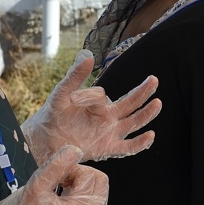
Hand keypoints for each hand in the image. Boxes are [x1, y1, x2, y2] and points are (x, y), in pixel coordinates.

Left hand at [22, 51, 160, 164]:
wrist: (45, 139)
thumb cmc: (54, 114)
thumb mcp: (62, 93)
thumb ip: (75, 76)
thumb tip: (87, 55)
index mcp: (99, 103)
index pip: (102, 96)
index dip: (89, 96)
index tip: (73, 99)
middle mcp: (109, 117)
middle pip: (131, 103)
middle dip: (143, 92)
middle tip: (153, 80)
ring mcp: (110, 133)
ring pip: (134, 123)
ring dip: (146, 114)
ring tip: (157, 103)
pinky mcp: (107, 149)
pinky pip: (127, 147)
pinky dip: (140, 143)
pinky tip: (150, 135)